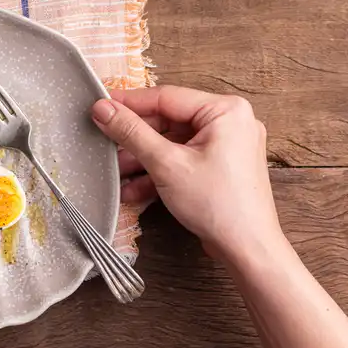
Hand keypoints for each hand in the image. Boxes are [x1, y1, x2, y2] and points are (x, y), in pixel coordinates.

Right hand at [91, 85, 285, 265]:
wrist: (248, 249)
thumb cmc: (219, 205)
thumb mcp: (166, 164)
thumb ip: (131, 132)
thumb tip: (103, 108)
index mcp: (225, 110)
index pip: (165, 97)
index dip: (128, 103)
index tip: (99, 106)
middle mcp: (230, 121)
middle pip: (168, 120)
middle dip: (134, 138)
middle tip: (103, 141)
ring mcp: (227, 145)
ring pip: (172, 142)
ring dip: (142, 158)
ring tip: (115, 171)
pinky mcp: (220, 165)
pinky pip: (183, 158)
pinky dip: (160, 170)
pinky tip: (133, 188)